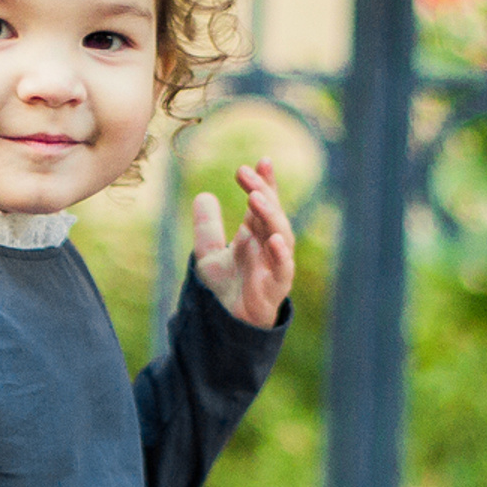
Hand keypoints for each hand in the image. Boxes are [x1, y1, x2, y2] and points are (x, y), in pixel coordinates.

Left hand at [191, 159, 294, 327]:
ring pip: (281, 235)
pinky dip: (281, 254)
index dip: (264, 182)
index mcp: (256, 235)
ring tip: (256, 197)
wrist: (224, 325)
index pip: (264, 203)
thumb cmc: (224, 290)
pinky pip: (283, 268)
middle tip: (246, 173)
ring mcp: (274, 265)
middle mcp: (268, 246)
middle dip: (262, 190)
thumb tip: (203, 194)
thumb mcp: (208, 253)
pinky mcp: (275, 288)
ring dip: (270, 215)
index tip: (261, 161)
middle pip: (271, 213)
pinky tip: (275, 239)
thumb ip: (207, 227)